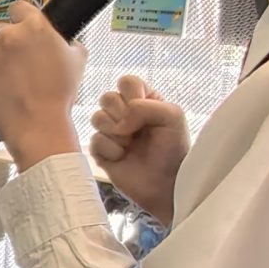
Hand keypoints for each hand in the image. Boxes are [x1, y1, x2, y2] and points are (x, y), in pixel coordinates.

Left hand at [0, 1, 84, 168]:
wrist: (38, 125)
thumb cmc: (59, 95)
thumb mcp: (77, 62)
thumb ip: (69, 44)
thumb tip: (67, 42)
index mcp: (34, 26)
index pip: (19, 9)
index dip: (21, 20)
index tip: (22, 32)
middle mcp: (7, 35)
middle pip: (1, 31)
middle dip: (8, 45)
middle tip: (18, 66)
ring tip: (8, 82)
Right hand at [89, 76, 189, 226]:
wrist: (166, 186)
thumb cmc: (174, 151)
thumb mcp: (173, 116)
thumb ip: (145, 106)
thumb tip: (120, 122)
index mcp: (144, 101)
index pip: (127, 81)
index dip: (132, 94)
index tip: (144, 110)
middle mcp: (126, 114)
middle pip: (107, 97)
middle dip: (122, 115)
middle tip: (137, 131)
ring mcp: (111, 132)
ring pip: (97, 117)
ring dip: (116, 134)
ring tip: (130, 146)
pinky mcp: (101, 151)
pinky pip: (94, 140)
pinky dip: (110, 150)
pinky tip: (122, 158)